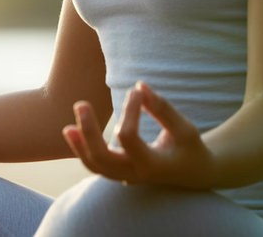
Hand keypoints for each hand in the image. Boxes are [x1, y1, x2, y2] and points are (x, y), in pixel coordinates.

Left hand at [62, 81, 216, 187]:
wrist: (193, 173)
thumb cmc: (189, 147)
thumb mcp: (184, 128)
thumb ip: (162, 108)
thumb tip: (139, 85)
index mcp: (153, 165)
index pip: (129, 137)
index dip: (129, 110)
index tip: (136, 91)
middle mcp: (135, 175)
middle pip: (102, 159)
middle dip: (89, 132)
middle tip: (80, 104)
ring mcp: (125, 177)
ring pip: (95, 166)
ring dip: (80, 145)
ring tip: (68, 126)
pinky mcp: (119, 173)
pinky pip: (95, 165)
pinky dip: (82, 150)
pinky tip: (71, 131)